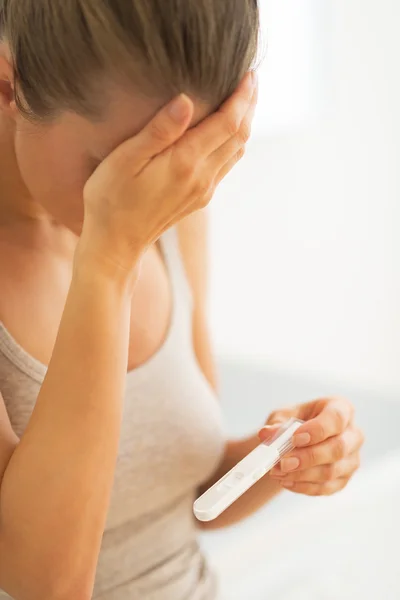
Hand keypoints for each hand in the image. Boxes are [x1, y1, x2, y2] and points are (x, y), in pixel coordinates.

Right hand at [80, 72, 257, 275]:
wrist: (116, 242)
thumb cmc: (111, 199)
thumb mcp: (125, 160)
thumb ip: (158, 131)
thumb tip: (187, 101)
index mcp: (185, 163)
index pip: (227, 123)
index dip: (242, 96)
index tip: (249, 73)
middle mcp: (202, 177)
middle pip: (239, 136)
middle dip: (249, 105)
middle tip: (251, 78)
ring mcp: (203, 190)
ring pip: (236, 151)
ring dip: (244, 124)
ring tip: (244, 99)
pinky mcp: (199, 197)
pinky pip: (225, 164)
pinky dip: (233, 142)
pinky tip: (226, 131)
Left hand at [259, 397, 363, 495]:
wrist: (298, 441)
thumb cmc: (296, 423)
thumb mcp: (284, 416)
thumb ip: (277, 424)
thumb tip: (266, 433)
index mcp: (341, 409)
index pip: (336, 418)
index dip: (317, 430)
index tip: (295, 438)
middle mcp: (353, 434)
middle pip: (338, 448)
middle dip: (308, 457)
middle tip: (283, 463)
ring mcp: (351, 459)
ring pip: (332, 471)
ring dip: (302, 475)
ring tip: (278, 472)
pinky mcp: (344, 479)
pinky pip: (326, 487)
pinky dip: (304, 486)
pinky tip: (286, 481)